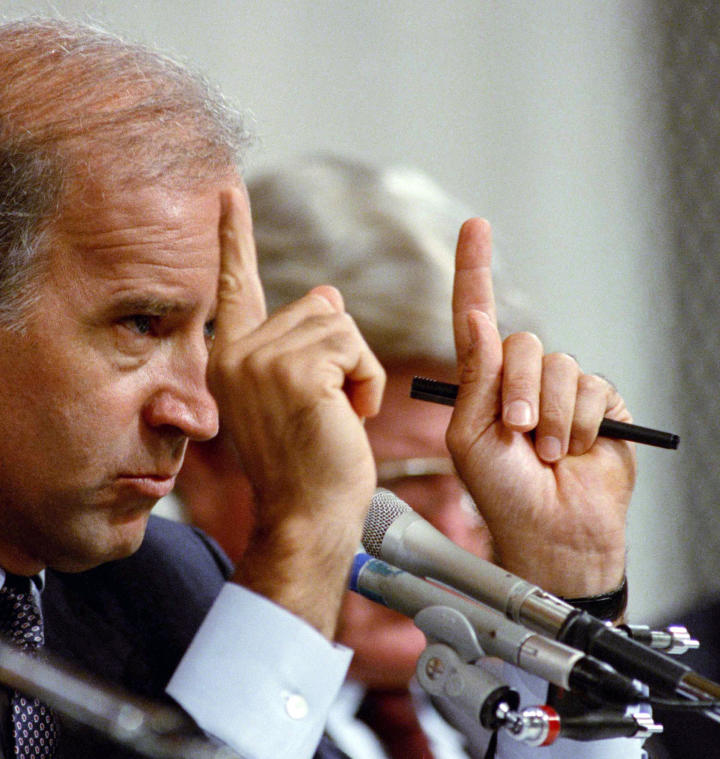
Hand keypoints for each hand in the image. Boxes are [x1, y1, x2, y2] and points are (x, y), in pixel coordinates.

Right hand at [207, 186, 384, 636]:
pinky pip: (354, 347)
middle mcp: (234, 352)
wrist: (307, 517)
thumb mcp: (291, 396)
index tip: (226, 192)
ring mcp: (261, 359)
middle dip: (341, 352)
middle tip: (329, 408)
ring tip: (337, 416)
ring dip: (357, 370)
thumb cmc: (305, 464)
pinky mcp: (296, 370)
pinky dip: (366, 381)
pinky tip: (348, 417)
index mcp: (228, 358)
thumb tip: (328, 294)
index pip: (232, 285)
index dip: (232, 237)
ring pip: (339, 324)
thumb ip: (298, 343)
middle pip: (318, 305)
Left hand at [445, 219, 635, 595]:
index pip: (477, 316)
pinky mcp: (601, 405)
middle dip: (519, 392)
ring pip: (559, 367)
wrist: (551, 532)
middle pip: (522, 344)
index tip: (476, 226)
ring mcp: (562, 391)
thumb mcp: (469, 436)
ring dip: (550, 417)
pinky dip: (579, 424)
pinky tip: (574, 452)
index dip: (474, 271)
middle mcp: (522, 380)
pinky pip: (592, 389)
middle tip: (517, 434)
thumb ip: (474, 379)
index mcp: (483, 383)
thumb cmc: (500, 492)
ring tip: (545, 454)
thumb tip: (477, 320)